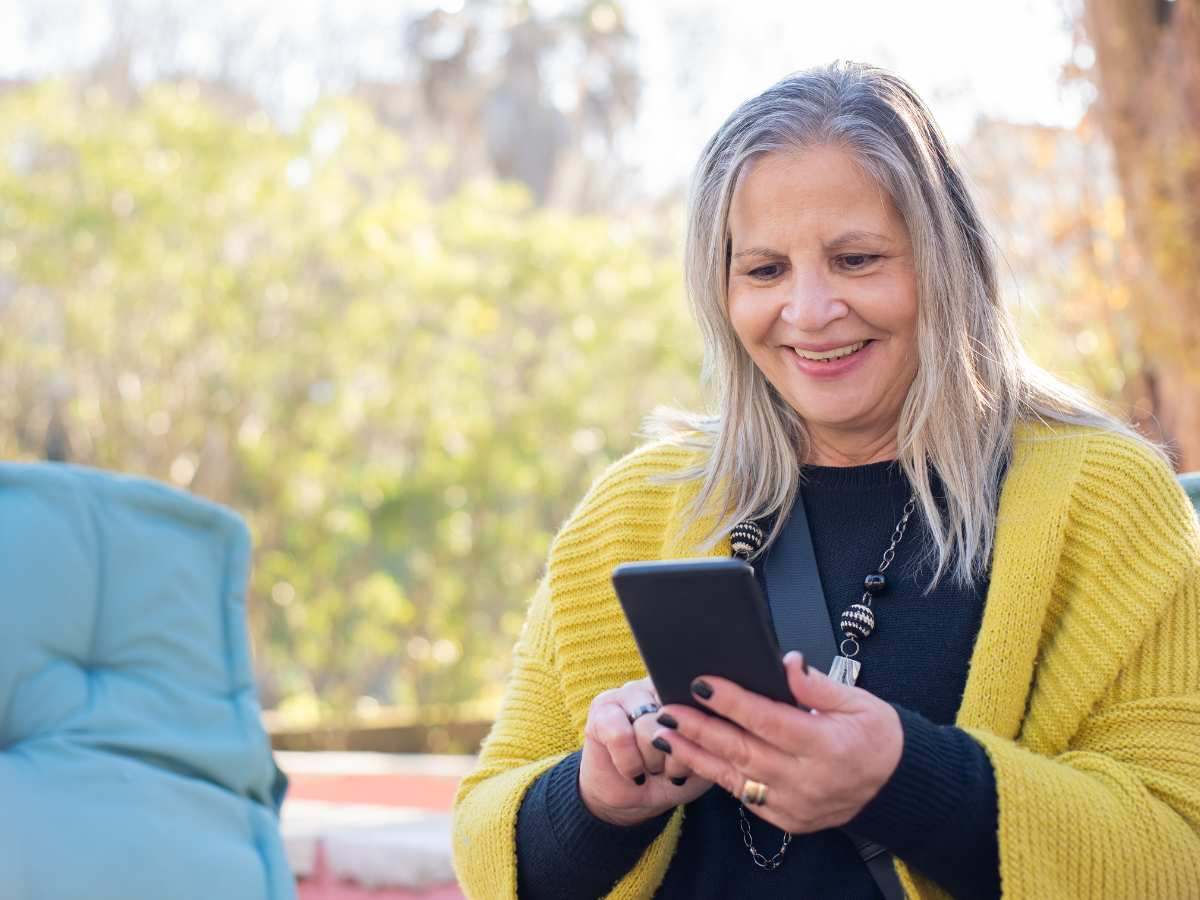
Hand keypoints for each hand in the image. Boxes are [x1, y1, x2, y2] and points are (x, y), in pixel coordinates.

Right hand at [579, 676, 713, 826]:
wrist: (633, 798)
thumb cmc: (674, 776)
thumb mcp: (703, 760)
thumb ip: (710, 734)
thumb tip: (709, 713)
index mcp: (688, 690)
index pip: (700, 699)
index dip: (698, 735)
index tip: (696, 754)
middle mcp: (658, 683)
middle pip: (674, 718)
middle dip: (675, 756)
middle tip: (669, 767)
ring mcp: (628, 692)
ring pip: (647, 728)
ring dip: (652, 761)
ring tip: (652, 767)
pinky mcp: (601, 708)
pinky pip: (620, 736)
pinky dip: (630, 763)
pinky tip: (633, 771)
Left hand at [649, 651, 902, 833]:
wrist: (896, 785)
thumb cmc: (877, 736)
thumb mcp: (859, 700)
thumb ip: (817, 685)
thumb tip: (785, 662)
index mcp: (828, 746)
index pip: (769, 720)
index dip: (732, 702)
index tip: (701, 683)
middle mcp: (808, 780)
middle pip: (743, 751)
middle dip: (700, 728)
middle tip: (667, 708)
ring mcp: (796, 805)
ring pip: (736, 778)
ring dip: (697, 754)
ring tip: (665, 732)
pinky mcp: (788, 819)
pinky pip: (745, 796)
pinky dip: (718, 775)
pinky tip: (695, 756)